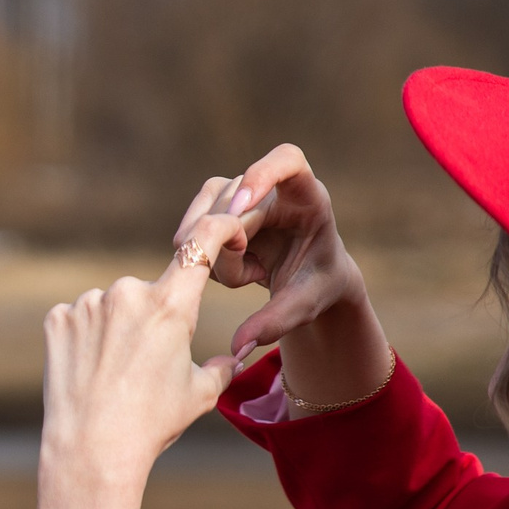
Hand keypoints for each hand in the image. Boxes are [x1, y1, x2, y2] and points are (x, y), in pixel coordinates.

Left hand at [43, 209, 242, 483]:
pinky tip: (88, 369)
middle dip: (153, 317)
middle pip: (150, 292)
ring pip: (111, 306)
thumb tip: (236, 356)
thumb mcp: (200, 394)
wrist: (93, 448)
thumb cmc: (153, 422)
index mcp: (170, 306)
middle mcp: (127, 293)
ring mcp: (87, 304)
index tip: (230, 225)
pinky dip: (86, 337)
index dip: (219, 228)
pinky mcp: (58, 319)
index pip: (202, 245)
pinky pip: (79, 318)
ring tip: (114, 373)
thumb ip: (222, 366)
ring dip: (116, 328)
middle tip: (147, 363)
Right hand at [174, 144, 390, 406]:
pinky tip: (233, 271)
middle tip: (250, 277)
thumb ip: (274, 324)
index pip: (287, 161)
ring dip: (217, 255)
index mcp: (309, 197)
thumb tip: (237, 347)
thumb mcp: (304, 307)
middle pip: (234, 200)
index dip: (262, 173)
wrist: (307, 282)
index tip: (244, 203)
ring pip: (206, 213)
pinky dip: (205, 256)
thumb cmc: (315, 287)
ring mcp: (240, 192)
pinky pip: (192, 227)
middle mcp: (273, 187)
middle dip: (230, 244)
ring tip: (249, 276)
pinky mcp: (216, 206)